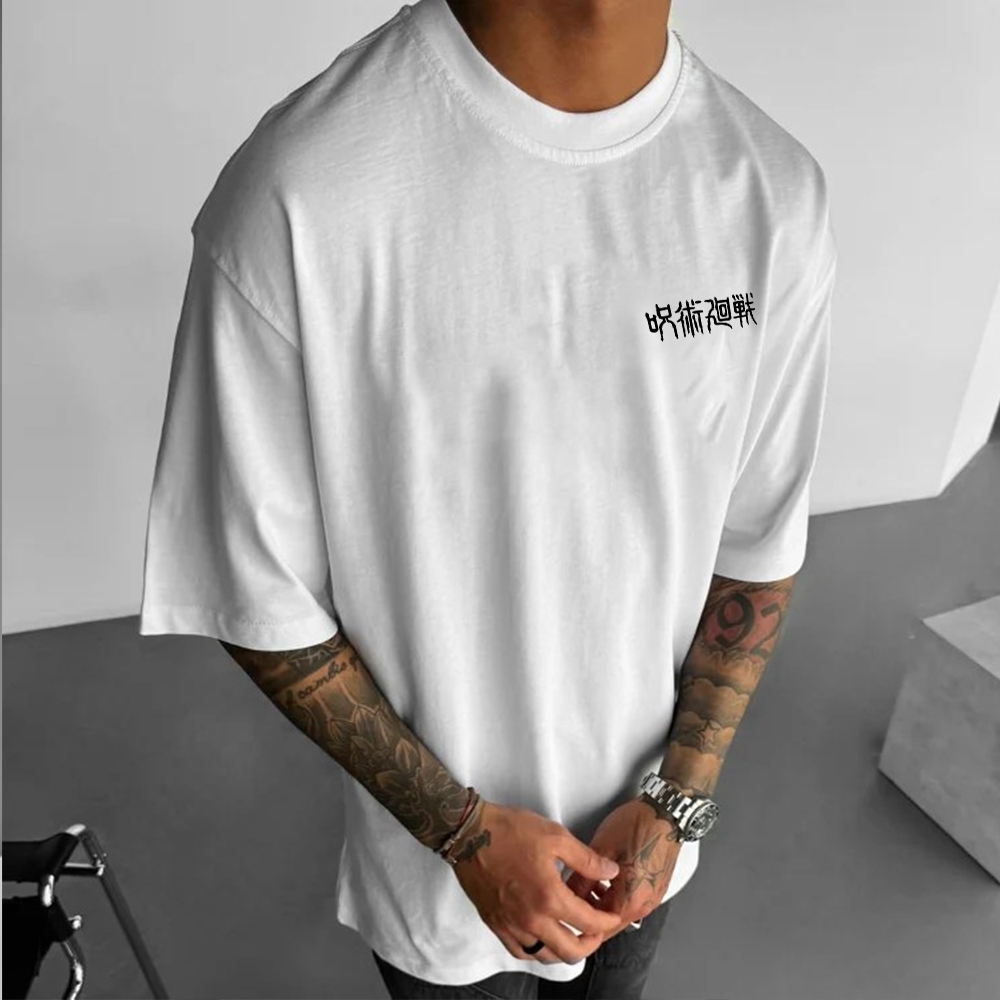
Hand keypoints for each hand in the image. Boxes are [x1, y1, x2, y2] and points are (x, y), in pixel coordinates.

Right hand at [449, 799, 626, 964]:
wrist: (469, 833)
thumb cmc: (510, 831)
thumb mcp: (555, 836)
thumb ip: (586, 859)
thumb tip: (610, 872)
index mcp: (549, 897)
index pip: (588, 922)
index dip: (606, 921)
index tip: (613, 915)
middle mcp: (531, 920)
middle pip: (570, 951)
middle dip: (591, 944)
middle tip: (597, 930)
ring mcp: (511, 926)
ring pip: (545, 956)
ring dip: (565, 950)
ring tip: (573, 933)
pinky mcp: (496, 924)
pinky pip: (521, 951)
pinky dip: (537, 950)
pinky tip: (543, 937)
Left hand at [564, 796, 680, 937]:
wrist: (665, 810)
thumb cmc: (638, 825)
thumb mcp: (601, 849)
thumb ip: (581, 878)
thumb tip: (566, 892)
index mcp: (631, 901)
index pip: (598, 928)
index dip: (577, 919)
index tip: (565, 908)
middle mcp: (646, 905)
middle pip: (611, 922)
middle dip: (589, 912)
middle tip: (572, 895)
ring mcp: (654, 896)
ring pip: (621, 911)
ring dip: (603, 903)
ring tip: (586, 884)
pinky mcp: (657, 887)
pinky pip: (633, 900)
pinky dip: (617, 895)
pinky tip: (605, 880)